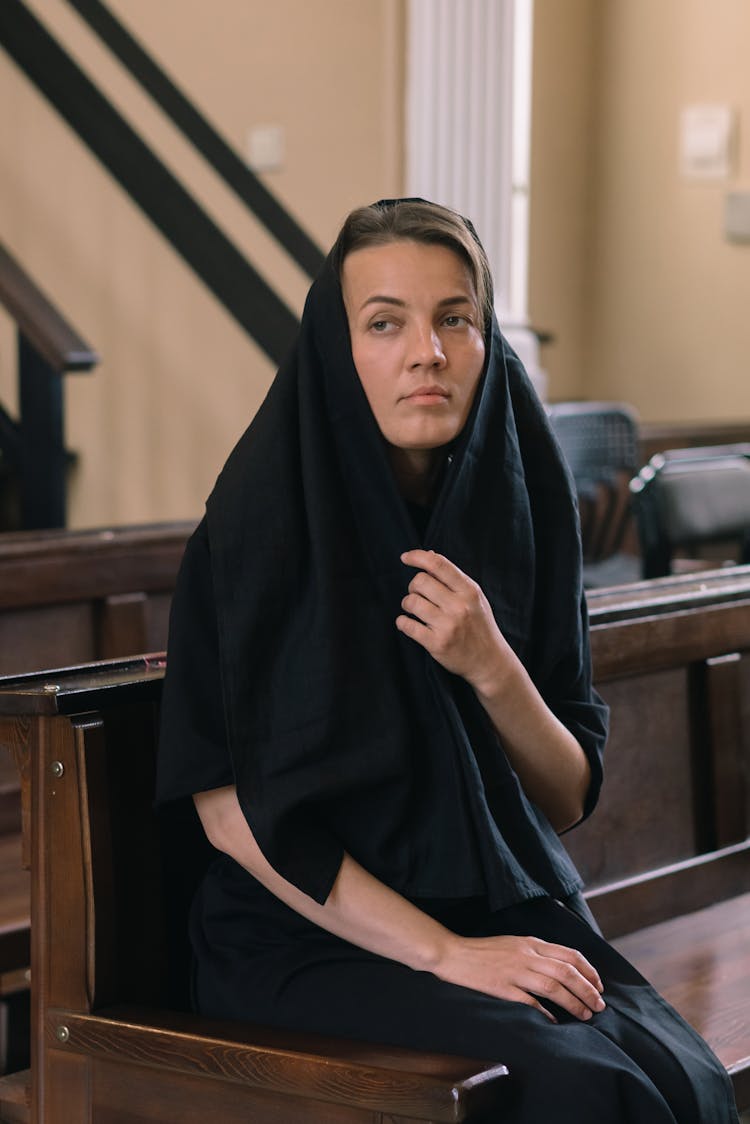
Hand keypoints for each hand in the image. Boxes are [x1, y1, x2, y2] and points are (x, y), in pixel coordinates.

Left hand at [397, 549, 511, 693]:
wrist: (490, 661)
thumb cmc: (480, 626)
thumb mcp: (474, 598)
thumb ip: (453, 578)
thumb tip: (429, 554)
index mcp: (469, 591)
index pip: (438, 564)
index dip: (417, 556)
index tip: (405, 557)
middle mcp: (459, 606)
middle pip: (420, 581)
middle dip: (413, 587)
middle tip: (417, 595)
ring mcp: (448, 625)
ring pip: (411, 602)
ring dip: (407, 605)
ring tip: (414, 610)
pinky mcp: (437, 644)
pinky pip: (407, 625)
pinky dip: (402, 622)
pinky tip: (407, 623)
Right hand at [435, 932, 605, 1022]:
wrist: (453, 953)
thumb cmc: (483, 950)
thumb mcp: (514, 943)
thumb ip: (536, 953)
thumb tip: (561, 970)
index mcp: (531, 942)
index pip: (569, 955)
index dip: (589, 971)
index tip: (599, 986)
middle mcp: (527, 954)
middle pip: (567, 972)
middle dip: (588, 990)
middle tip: (599, 1006)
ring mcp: (515, 971)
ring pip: (554, 986)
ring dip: (574, 1002)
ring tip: (585, 1015)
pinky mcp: (503, 987)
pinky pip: (530, 1001)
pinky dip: (546, 1013)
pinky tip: (555, 1023)